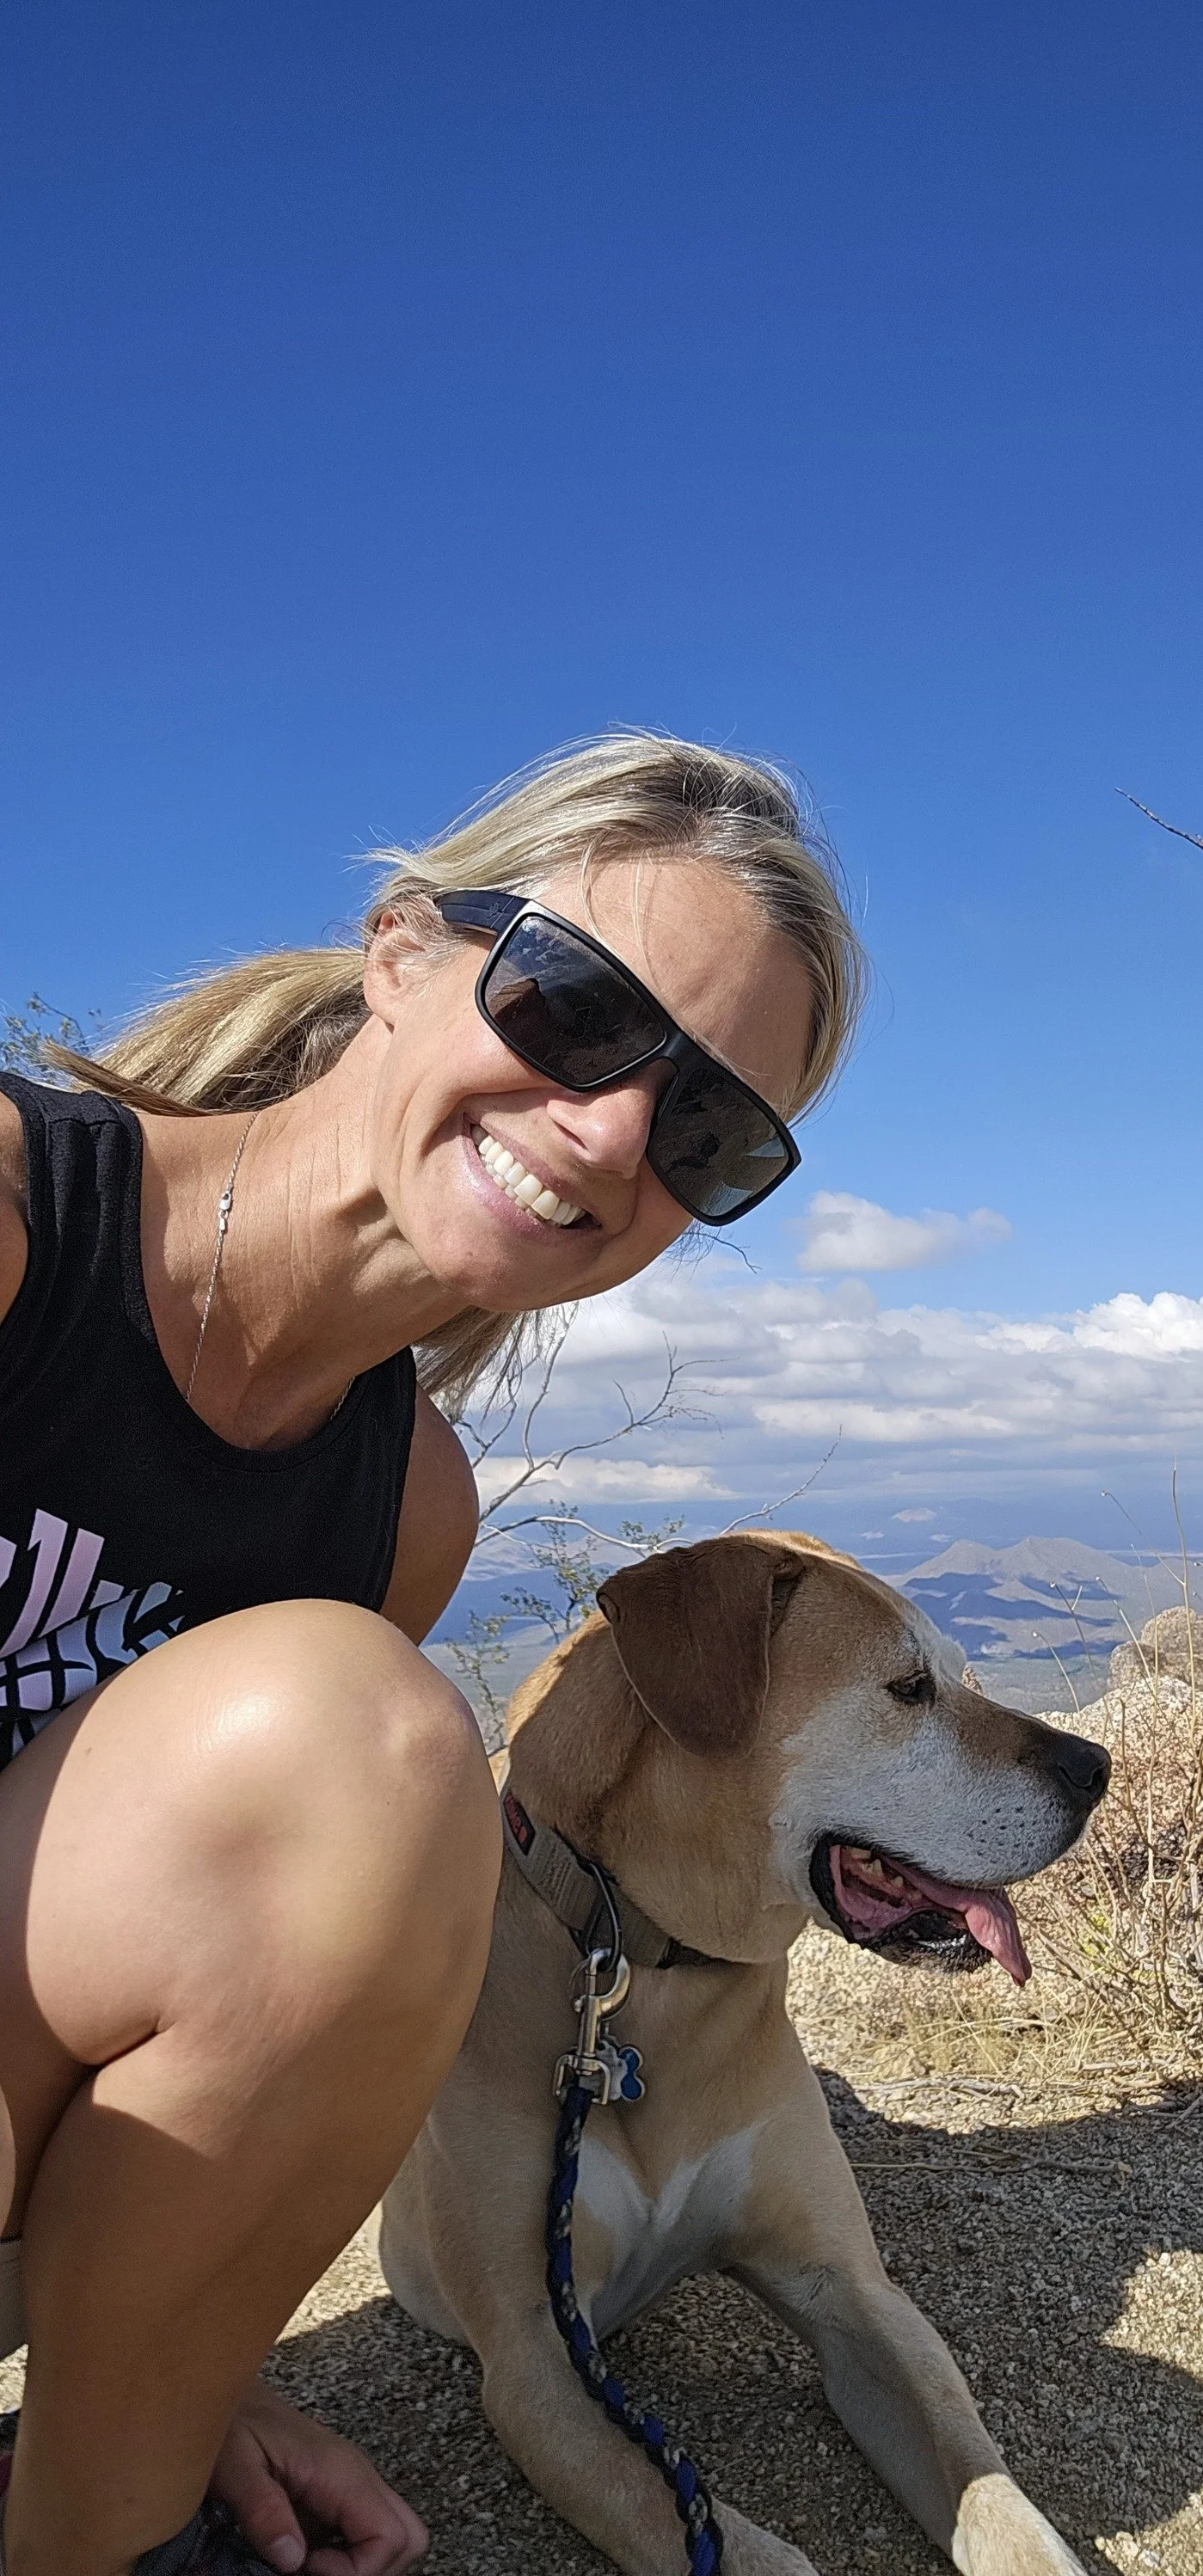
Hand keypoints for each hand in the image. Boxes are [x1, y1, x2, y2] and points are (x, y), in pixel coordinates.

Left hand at [211, 2381, 427, 2574]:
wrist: (228, 2392)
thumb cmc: (231, 2422)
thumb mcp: (234, 2466)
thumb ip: (263, 2511)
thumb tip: (292, 2559)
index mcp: (340, 2471)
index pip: (391, 2535)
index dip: (355, 2570)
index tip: (307, 2567)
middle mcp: (357, 2476)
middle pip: (408, 2536)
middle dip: (372, 2568)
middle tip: (318, 2570)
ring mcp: (351, 2483)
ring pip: (392, 2534)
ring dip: (358, 2562)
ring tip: (308, 2562)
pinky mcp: (338, 2492)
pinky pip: (365, 2532)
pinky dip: (344, 2555)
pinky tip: (304, 2552)